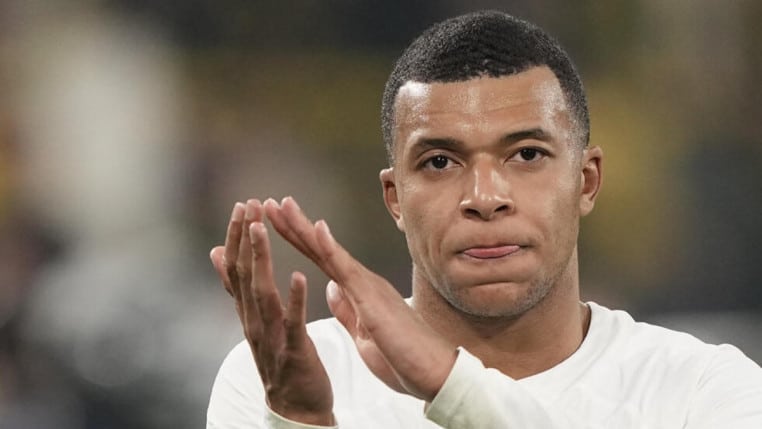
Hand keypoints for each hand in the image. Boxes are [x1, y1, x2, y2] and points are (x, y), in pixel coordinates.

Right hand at [210, 200, 334, 424]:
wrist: (296, 407)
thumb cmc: (278, 358)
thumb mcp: (252, 320)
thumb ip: (237, 289)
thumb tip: (217, 253)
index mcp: (249, 312)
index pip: (236, 268)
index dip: (237, 236)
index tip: (242, 205)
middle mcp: (254, 321)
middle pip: (244, 274)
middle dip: (245, 238)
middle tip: (248, 205)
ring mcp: (271, 336)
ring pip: (261, 292)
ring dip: (261, 259)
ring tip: (261, 229)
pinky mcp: (293, 350)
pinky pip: (292, 322)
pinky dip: (293, 299)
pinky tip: (297, 275)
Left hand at [264, 197, 456, 401]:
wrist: (436, 374)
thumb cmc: (404, 357)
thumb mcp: (364, 333)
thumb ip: (347, 309)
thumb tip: (330, 288)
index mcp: (359, 291)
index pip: (322, 259)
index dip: (300, 238)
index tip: (278, 220)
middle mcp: (363, 283)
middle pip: (322, 248)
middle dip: (296, 225)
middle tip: (271, 202)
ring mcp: (369, 288)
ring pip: (330, 252)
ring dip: (305, 228)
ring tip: (283, 206)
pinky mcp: (373, 300)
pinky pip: (347, 271)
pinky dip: (331, 248)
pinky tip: (317, 229)